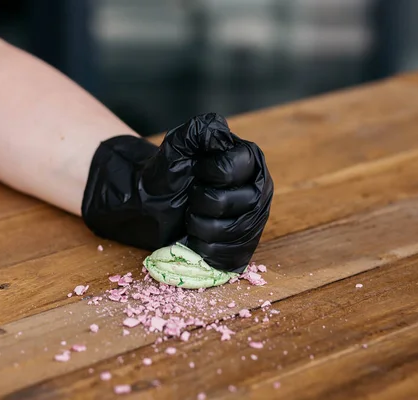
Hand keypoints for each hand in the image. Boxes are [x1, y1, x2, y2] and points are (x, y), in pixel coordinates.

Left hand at [183, 115, 273, 272]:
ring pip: (225, 231)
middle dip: (198, 201)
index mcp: (250, 160)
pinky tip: (197, 236)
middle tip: (194, 195)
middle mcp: (260, 189)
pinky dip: (204, 247)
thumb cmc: (170, 173)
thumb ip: (197, 131)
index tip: (197, 170)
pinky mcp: (246, 247)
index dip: (207, 172)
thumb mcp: (177, 146)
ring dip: (198, 225)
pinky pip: (227, 254)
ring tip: (195, 215)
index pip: (229, 169)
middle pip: (225, 202)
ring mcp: (256, 221)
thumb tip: (219, 130)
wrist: (156, 204)